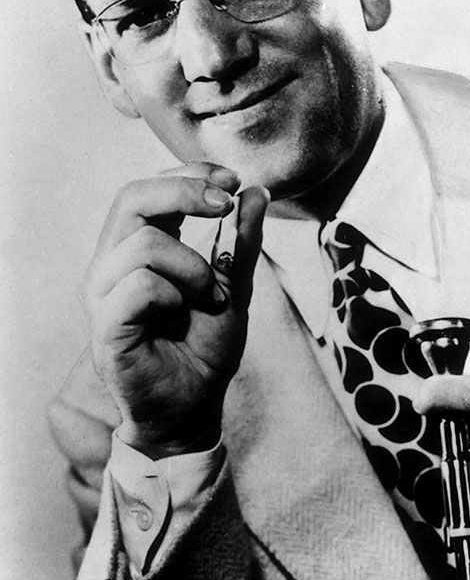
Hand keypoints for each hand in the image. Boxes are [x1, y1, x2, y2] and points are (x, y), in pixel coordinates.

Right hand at [82, 162, 268, 457]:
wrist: (194, 406)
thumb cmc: (205, 346)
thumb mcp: (234, 285)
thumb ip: (241, 241)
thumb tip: (256, 191)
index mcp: (138, 247)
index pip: (148, 187)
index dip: (189, 173)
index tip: (232, 179)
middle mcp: (112, 264)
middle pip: (131, 196)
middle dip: (185, 192)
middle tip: (224, 206)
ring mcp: (104, 294)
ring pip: (144, 242)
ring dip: (193, 265)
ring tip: (210, 296)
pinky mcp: (105, 327)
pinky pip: (139, 286)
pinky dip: (173, 294)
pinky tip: (182, 313)